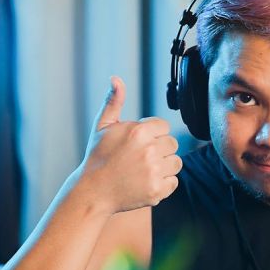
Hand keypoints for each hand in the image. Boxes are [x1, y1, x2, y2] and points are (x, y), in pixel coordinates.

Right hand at [81, 76, 182, 212]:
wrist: (93, 191)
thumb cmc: (98, 157)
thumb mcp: (102, 126)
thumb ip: (113, 102)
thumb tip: (116, 79)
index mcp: (139, 131)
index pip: (164, 126)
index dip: (152, 134)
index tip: (138, 143)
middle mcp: (149, 150)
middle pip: (172, 144)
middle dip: (159, 149)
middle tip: (140, 158)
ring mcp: (154, 172)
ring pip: (176, 162)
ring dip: (164, 166)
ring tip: (144, 169)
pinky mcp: (157, 190)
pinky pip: (174, 182)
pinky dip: (163, 183)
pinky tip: (146, 181)